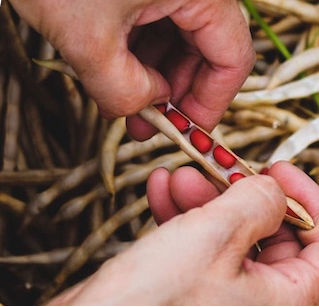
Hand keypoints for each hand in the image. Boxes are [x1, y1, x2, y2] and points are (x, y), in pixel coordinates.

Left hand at [6, 0, 253, 139]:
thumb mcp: (86, 45)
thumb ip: (126, 93)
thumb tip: (145, 107)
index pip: (232, 56)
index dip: (208, 103)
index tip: (183, 129)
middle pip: (206, 32)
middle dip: (173, 79)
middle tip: (139, 115)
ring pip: (179, 9)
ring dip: (153, 52)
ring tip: (113, 83)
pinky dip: (139, 19)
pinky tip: (106, 43)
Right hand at [50, 161, 318, 303]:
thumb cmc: (155, 300)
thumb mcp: (213, 235)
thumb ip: (254, 203)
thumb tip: (272, 191)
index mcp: (287, 300)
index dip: (307, 200)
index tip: (279, 171)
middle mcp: (261, 303)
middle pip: (275, 237)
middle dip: (242, 195)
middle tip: (218, 167)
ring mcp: (224, 299)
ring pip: (232, 240)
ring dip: (205, 200)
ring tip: (176, 175)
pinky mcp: (190, 294)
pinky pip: (199, 250)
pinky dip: (182, 218)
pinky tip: (160, 192)